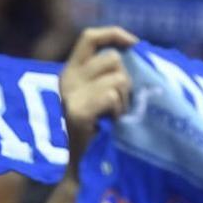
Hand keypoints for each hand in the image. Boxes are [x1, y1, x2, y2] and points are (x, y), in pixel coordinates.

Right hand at [59, 26, 137, 177]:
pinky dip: (120, 110)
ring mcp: (70, 96)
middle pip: (113, 58)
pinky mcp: (77, 111)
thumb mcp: (103, 95)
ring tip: (116, 116)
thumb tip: (135, 49)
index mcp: (70, 73)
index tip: (134, 44)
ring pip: (118, 77)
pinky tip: (112, 123)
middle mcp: (66, 80)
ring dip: (126, 98)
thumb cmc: (103, 131)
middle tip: (120, 104)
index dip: (114, 34)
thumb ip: (111, 73)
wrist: (87, 168)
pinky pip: (112, 95)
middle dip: (127, 79)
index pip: (89, 37)